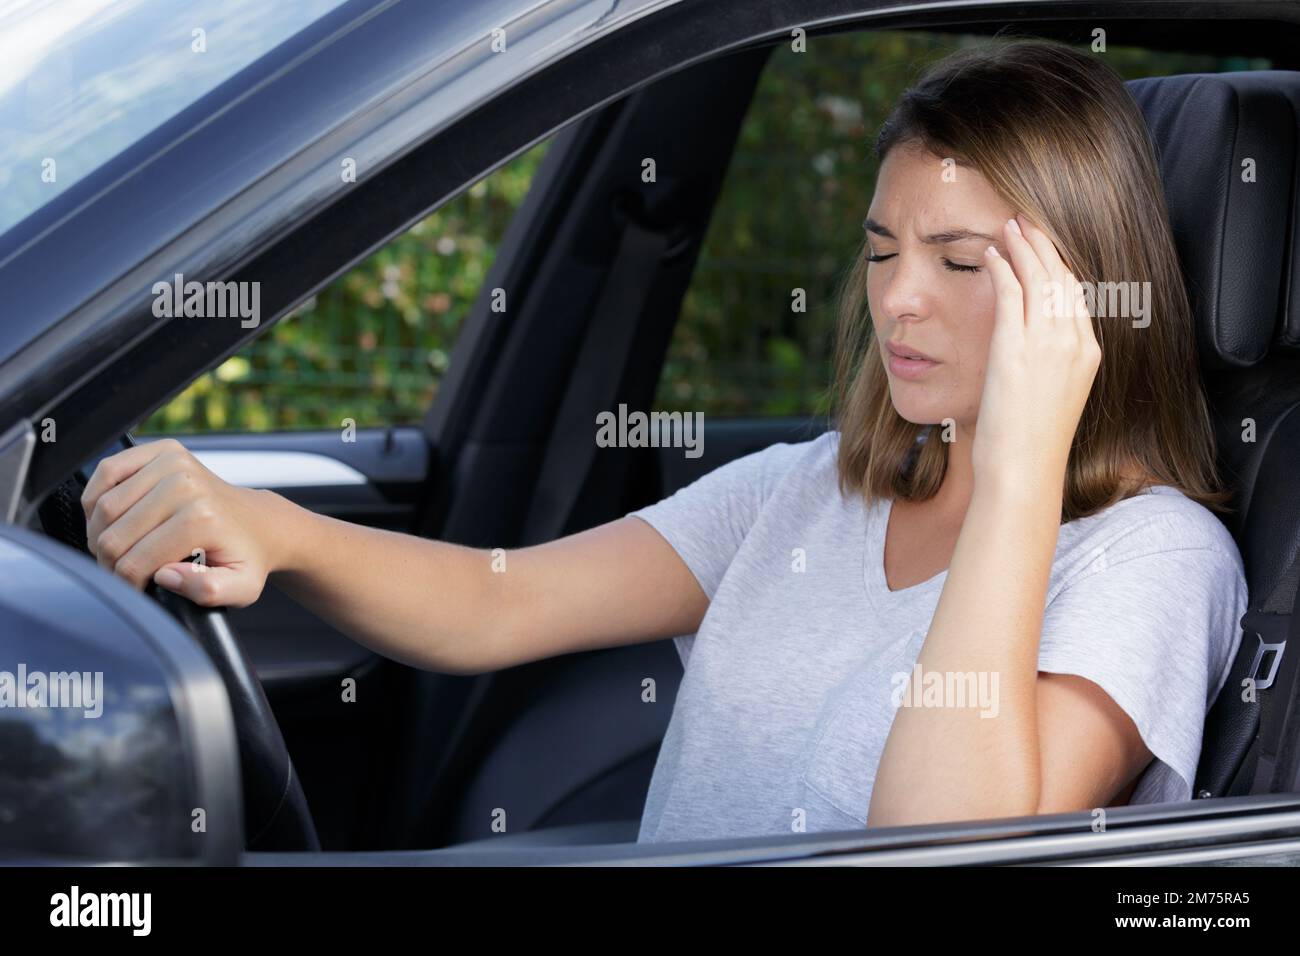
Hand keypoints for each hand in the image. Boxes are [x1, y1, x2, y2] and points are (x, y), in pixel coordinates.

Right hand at [81, 438, 278, 606]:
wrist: (259, 522)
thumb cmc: (245, 557)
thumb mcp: (241, 586)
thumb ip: (207, 591)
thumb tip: (165, 575)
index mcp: (201, 519)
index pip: (133, 563)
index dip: (127, 584)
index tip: (138, 588)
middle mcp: (185, 485)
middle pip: (112, 536)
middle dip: (109, 562)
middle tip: (124, 570)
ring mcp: (172, 463)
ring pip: (103, 508)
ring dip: (100, 534)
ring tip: (119, 547)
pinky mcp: (162, 450)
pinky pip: (107, 472)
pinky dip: (96, 499)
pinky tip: (111, 518)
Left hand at [972, 215, 1100, 487]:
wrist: (1024, 471)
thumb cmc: (1030, 444)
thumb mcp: (1052, 396)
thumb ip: (1050, 363)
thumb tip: (1033, 346)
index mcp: (1088, 354)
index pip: (1077, 295)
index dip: (1060, 264)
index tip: (1045, 245)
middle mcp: (1074, 344)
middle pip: (1063, 278)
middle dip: (1044, 244)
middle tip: (1026, 220)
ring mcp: (1047, 345)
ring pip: (1039, 278)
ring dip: (1024, 246)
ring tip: (1009, 225)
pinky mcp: (1017, 349)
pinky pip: (1012, 294)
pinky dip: (1003, 268)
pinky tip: (993, 254)